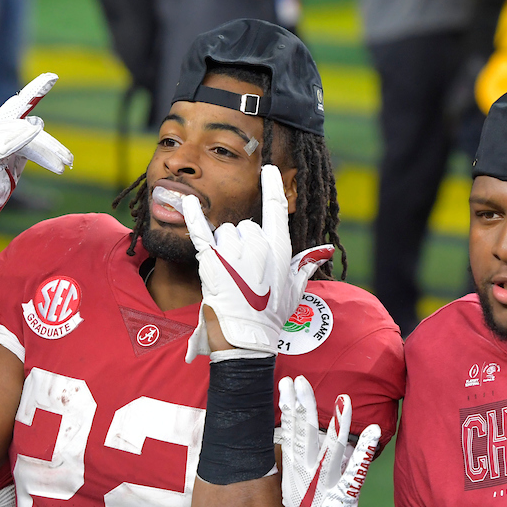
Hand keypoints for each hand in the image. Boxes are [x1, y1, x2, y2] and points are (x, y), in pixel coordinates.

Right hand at [0, 73, 72, 248]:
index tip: (52, 77)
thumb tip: (37, 134)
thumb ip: (19, 152)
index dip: (32, 92)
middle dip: (48, 143)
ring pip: (16, 134)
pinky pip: (2, 144)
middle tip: (68, 160)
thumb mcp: (6, 172)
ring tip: (63, 164)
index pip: (13, 111)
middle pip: (20, 126)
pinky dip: (20, 137)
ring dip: (44, 148)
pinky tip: (36, 130)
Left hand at [177, 165, 332, 360]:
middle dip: (243, 242)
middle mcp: (258, 244)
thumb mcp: (295, 290)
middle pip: (245, 225)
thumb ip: (305, 265)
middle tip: (244, 269)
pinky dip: (192, 215)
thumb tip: (323, 252)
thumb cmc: (272, 315)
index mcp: (279, 248)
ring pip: (225, 232)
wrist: (246, 337)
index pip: (276, 208)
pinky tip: (184, 200)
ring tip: (230, 272)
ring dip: (225, 246)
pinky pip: (200, 231)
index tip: (268, 169)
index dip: (272, 186)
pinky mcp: (211, 260)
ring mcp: (233, 251)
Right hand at [278, 376, 380, 506]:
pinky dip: (365, 451)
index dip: (288, 410)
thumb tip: (308, 444)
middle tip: (297, 380)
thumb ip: (305, 469)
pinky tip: (374, 432)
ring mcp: (321, 492)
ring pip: (329, 450)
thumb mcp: (301, 496)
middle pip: (301, 438)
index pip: (288, 437)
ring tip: (343, 398)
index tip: (285, 385)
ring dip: (337, 423)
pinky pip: (355, 472)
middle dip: (300, 408)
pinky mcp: (341, 503)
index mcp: (293, 478)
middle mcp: (303, 482)